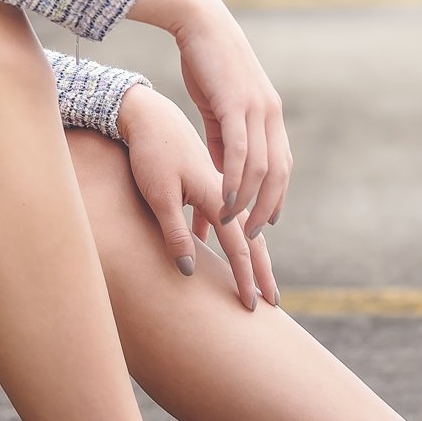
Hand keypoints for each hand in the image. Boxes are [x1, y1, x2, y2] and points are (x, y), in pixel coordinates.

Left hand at [119, 83, 278, 311]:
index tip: (253, 306)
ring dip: (246, 256)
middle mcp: (223, 192)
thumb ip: (175, 233)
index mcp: (217, 196)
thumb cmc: (151, 154)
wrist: (148, 115)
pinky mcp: (202, 183)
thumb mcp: (159, 196)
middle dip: (261, 271)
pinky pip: (218, 217)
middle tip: (273, 302)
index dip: (245, 277)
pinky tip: (206, 248)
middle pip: (249, 239)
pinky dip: (220, 236)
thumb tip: (190, 272)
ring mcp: (214, 187)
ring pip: (236, 228)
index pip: (238, 247)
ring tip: (252, 281)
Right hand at [172, 0, 289, 238]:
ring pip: (260, 168)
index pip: (282, 167)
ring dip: (247, 201)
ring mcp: (257, 108)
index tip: (263, 224)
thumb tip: (221, 171)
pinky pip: (240, 151)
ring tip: (231, 222)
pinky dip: (235, 179)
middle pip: (278, 174)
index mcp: (270, 114)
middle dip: (265, 208)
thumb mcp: (218, 106)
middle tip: (249, 237)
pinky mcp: (237, 103)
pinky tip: (226, 198)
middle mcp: (271, 114)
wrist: (199, 22)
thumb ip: (222, 138)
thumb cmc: (205, 63)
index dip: (275, 198)